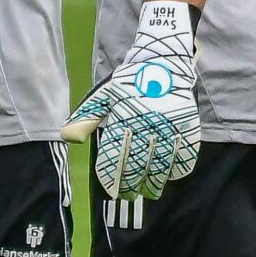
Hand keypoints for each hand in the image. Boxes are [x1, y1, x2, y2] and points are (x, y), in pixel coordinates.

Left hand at [62, 0, 200, 199]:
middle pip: (137, 166)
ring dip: (155, 183)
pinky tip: (171, 176)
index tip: (112, 191)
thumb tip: (67, 138)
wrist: (164, 60)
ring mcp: (169, 126)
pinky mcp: (188, 125)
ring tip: (150, 192)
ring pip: (161, 165)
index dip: (111, 179)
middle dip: (132, 186)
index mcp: (122, 118)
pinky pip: (185, 154)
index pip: (113, 158)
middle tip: (130, 196)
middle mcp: (145, 125)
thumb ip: (86, 118)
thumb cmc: (130, 81)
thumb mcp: (104, 97)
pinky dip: (179, 169)